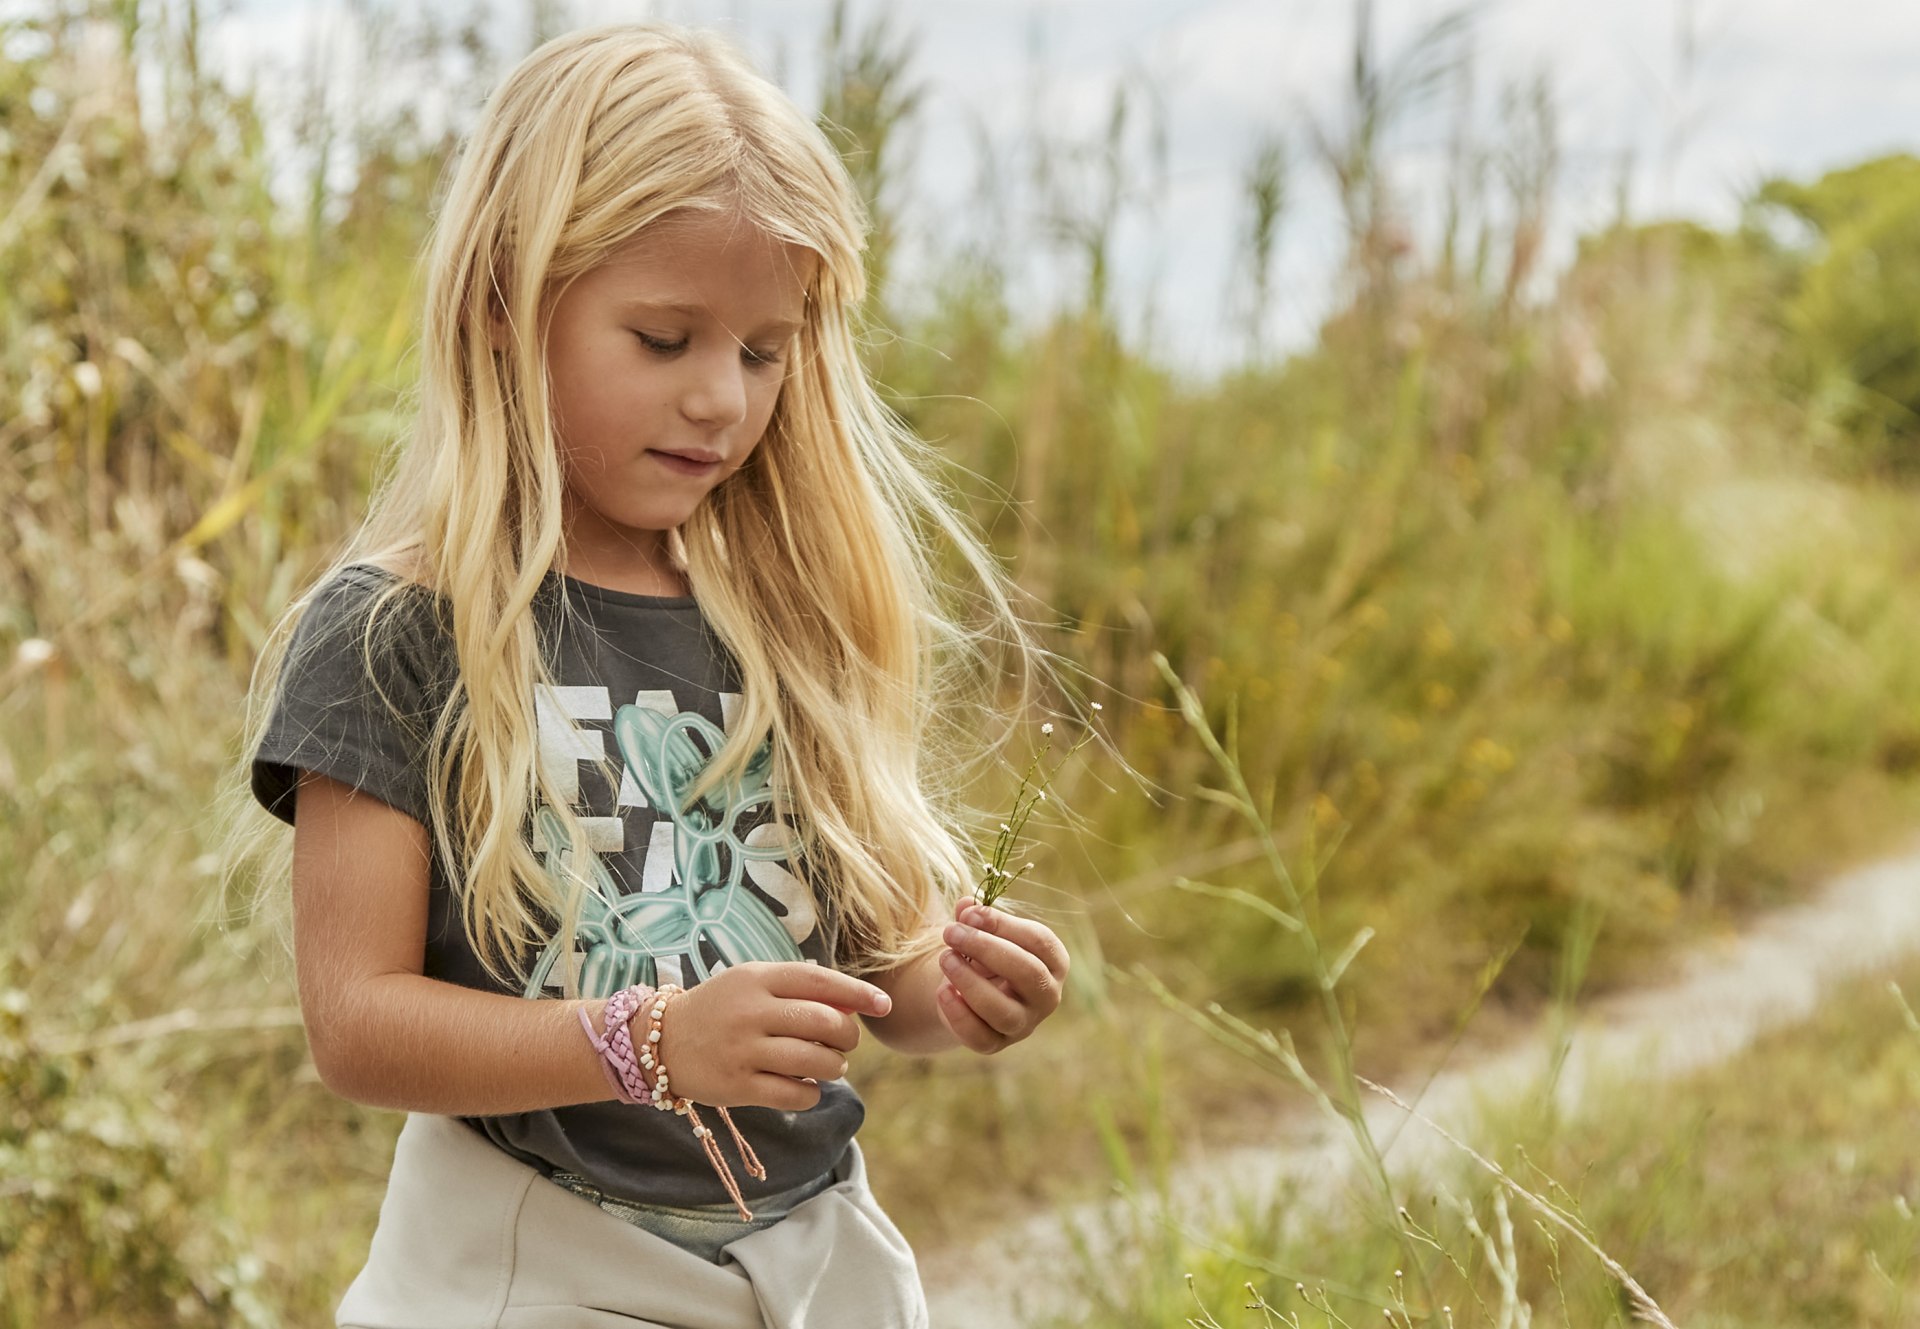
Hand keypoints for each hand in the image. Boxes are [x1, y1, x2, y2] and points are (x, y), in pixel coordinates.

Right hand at [651, 961, 892, 1111]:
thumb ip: (799, 987)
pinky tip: (806, 1086)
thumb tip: (855, 1000)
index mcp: (757, 977)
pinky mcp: (736, 1087)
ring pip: (815, 1061)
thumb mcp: (753, 982)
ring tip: (829, 1065)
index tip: (884, 1005)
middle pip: (824, 1022)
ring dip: (834, 1066)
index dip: (858, 992)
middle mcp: (750, 1011)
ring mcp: (742, 1050)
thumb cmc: (722, 1007)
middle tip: (845, 1043)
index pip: (820, 981)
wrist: (661, 1040)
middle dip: (847, 1036)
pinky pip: (794, 1094)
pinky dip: (812, 1093)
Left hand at [935, 899, 1069, 1053]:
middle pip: (1028, 973)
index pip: (1039, 941)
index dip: (1003, 924)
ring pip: (1004, 1011)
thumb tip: (965, 905)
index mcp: (1054, 961)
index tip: (969, 913)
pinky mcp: (997, 1044)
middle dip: (986, 949)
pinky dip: (958, 1014)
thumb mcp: (982, 931)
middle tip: (951, 933)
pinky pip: (980, 1037)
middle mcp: (1047, 996)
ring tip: (945, 958)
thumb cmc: (984, 954)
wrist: (967, 991)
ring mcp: (1024, 1024)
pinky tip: (941, 991)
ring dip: (970, 982)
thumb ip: (974, 917)